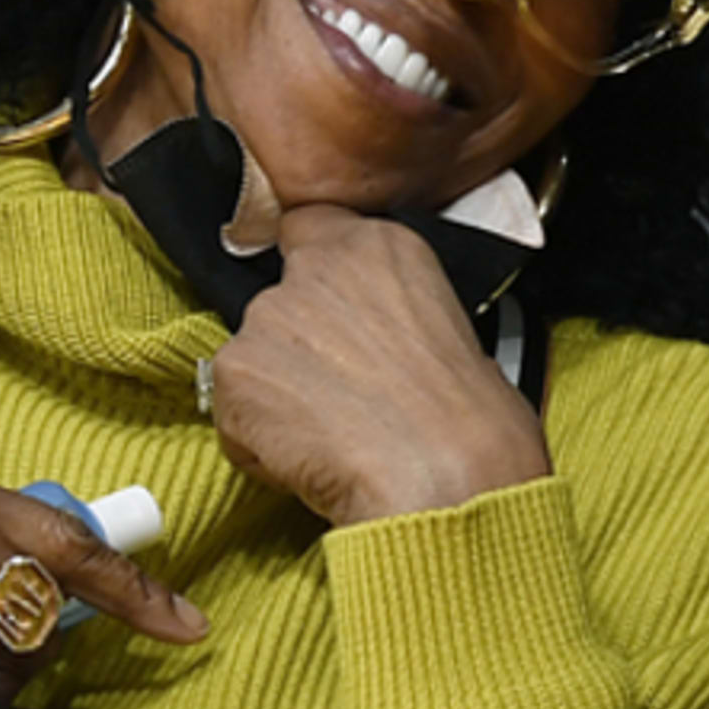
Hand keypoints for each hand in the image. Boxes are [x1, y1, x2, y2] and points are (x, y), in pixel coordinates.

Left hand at [205, 204, 550, 527]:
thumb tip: (387, 351)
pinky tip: (309, 461)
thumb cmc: (475, 427)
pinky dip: (259, 443)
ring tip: (331, 439)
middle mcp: (317, 268)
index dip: (310, 276)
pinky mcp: (235, 371)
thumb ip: (399, 320)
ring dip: (278, 397)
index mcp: (383, 247)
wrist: (448, 480)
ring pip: (253, 359)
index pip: (310, 228)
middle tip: (339, 397)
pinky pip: (233, 412)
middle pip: (278, 301)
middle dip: (297, 350)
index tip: (325, 310)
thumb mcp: (460, 336)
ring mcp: (268, 317)